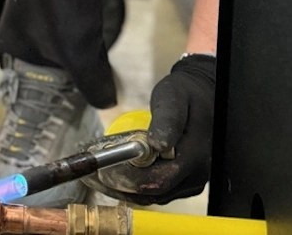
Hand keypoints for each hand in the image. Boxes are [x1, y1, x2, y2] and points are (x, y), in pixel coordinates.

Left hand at [87, 54, 215, 204]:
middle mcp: (195, 176)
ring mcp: (189, 182)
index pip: (159, 180)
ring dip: (122, 189)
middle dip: (119, 185)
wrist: (201, 96)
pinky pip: (154, 192)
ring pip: (152, 196)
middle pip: (153, 193)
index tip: (102, 170)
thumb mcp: (173, 98)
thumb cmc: (185, 94)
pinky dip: (132, 188)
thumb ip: (167, 120)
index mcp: (195, 156)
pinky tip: (112, 177)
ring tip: (94, 176)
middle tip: (91, 174)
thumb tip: (157, 145)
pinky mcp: (182, 183)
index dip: (128, 179)